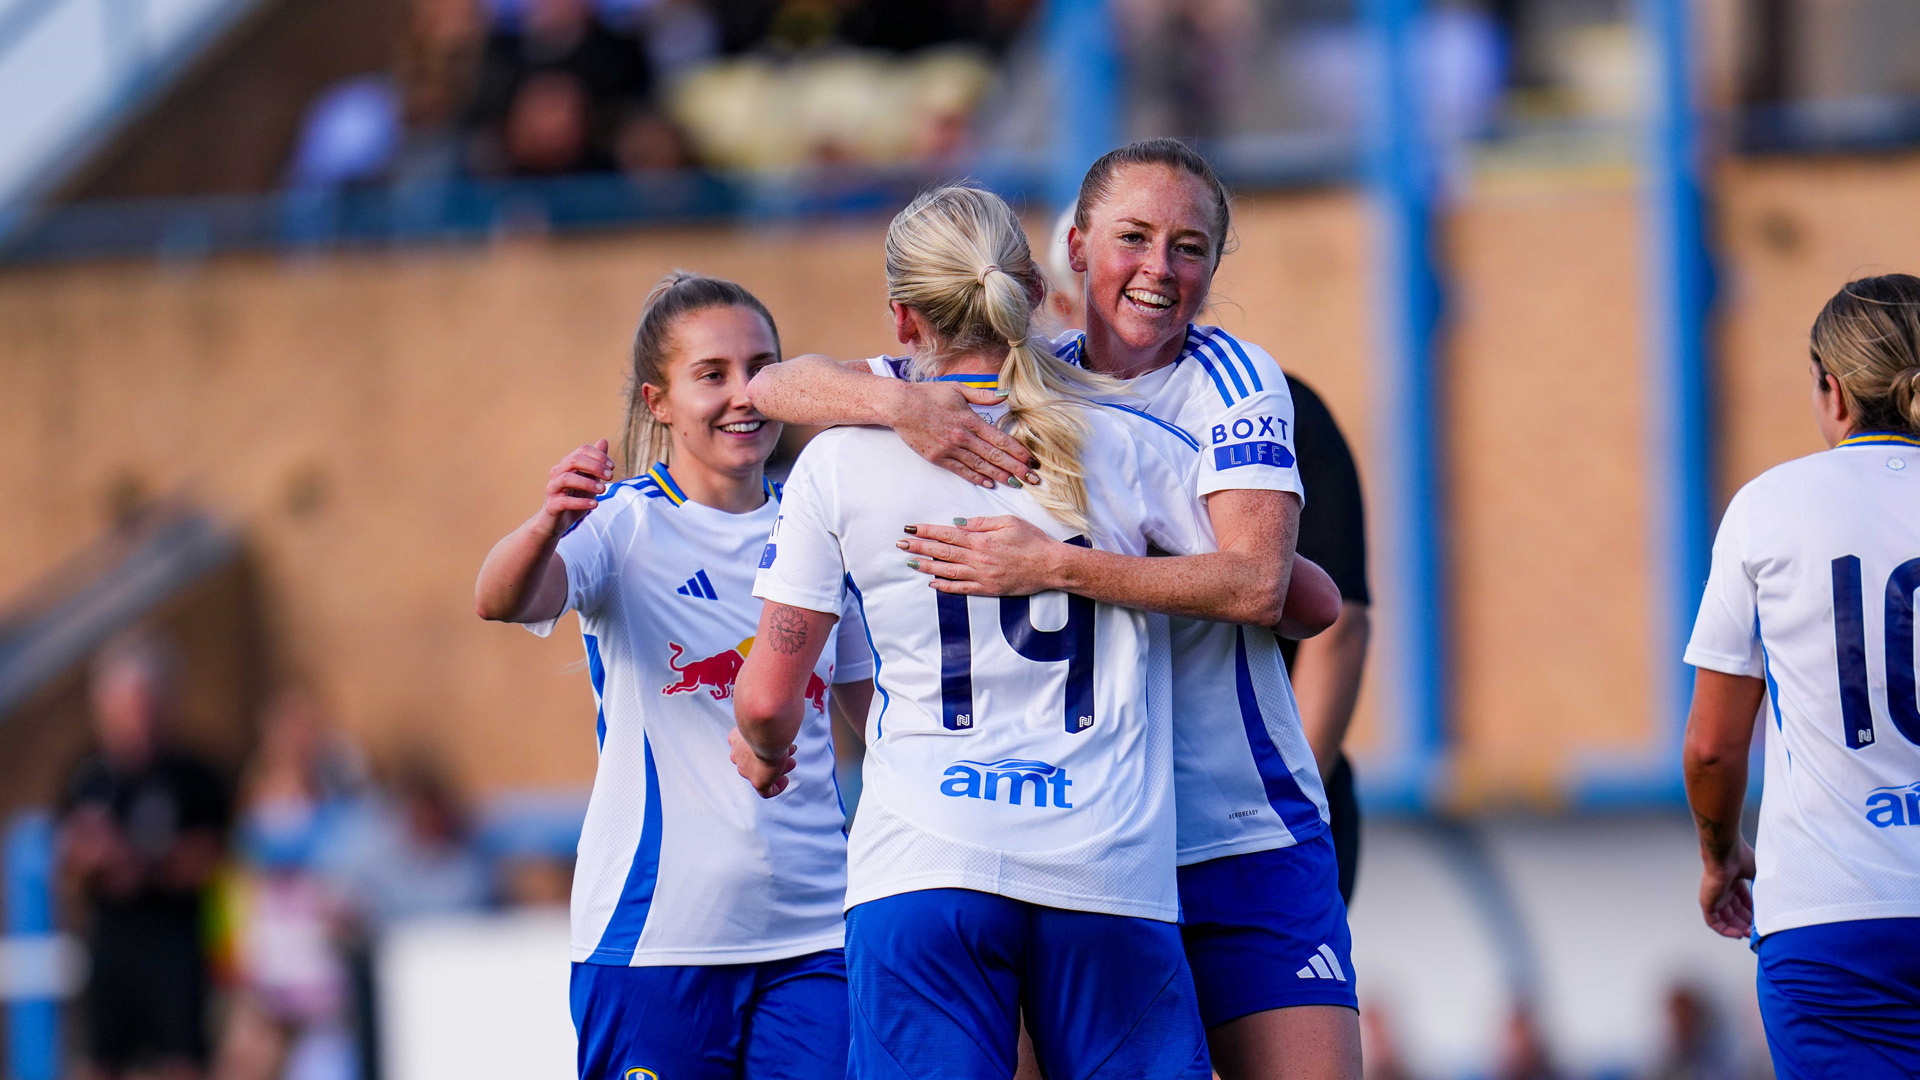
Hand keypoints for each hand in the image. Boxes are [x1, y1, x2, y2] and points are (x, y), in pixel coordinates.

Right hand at [543, 439, 614, 532]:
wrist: (555, 523)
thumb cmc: (573, 499)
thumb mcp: (588, 480)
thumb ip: (595, 463)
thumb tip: (604, 440)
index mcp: (566, 465)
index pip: (582, 450)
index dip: (599, 456)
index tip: (612, 467)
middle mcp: (557, 474)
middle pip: (574, 460)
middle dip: (595, 466)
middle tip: (610, 477)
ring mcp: (552, 489)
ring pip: (567, 478)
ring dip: (588, 483)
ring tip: (603, 489)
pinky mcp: (552, 506)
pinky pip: (564, 501)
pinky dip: (581, 502)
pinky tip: (594, 504)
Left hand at [729, 727, 795, 797]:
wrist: (767, 731)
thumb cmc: (768, 720)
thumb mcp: (765, 719)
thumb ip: (767, 723)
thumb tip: (780, 720)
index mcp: (736, 739)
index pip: (747, 746)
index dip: (764, 745)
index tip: (775, 742)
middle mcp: (738, 755)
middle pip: (756, 760)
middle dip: (773, 756)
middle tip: (789, 752)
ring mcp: (746, 770)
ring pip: (762, 773)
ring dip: (778, 768)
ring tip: (791, 763)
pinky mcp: (757, 782)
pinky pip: (766, 792)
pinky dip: (777, 788)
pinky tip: (784, 781)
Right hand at [891, 383, 1038, 489]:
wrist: (901, 406)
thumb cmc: (930, 395)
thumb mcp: (958, 388)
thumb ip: (983, 395)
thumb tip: (1005, 394)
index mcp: (970, 419)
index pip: (1000, 439)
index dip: (1018, 451)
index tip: (1031, 460)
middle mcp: (962, 437)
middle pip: (994, 456)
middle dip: (1015, 468)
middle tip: (1032, 478)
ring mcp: (950, 449)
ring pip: (980, 466)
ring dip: (1000, 476)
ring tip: (1016, 483)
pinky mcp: (938, 458)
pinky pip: (961, 470)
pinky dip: (976, 477)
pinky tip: (990, 483)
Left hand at [898, 516, 1065, 595]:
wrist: (1050, 565)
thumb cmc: (1032, 540)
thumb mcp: (1008, 522)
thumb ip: (982, 523)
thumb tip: (958, 523)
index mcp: (982, 540)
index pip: (947, 533)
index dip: (927, 531)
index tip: (910, 528)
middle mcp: (978, 558)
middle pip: (942, 552)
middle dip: (919, 547)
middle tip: (901, 544)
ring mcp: (982, 576)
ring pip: (948, 571)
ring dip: (927, 566)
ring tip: (911, 562)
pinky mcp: (988, 589)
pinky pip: (962, 589)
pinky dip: (946, 587)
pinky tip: (933, 583)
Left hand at [1698, 840, 1756, 937]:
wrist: (1725, 852)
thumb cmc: (1742, 857)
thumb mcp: (1759, 873)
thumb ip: (1765, 887)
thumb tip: (1778, 898)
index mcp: (1734, 880)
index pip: (1743, 901)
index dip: (1753, 912)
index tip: (1763, 919)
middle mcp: (1723, 888)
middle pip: (1735, 911)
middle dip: (1747, 922)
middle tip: (1758, 930)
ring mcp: (1714, 895)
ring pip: (1725, 918)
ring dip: (1738, 928)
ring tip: (1751, 934)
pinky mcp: (1706, 902)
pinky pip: (1713, 922)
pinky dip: (1725, 930)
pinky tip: (1738, 934)